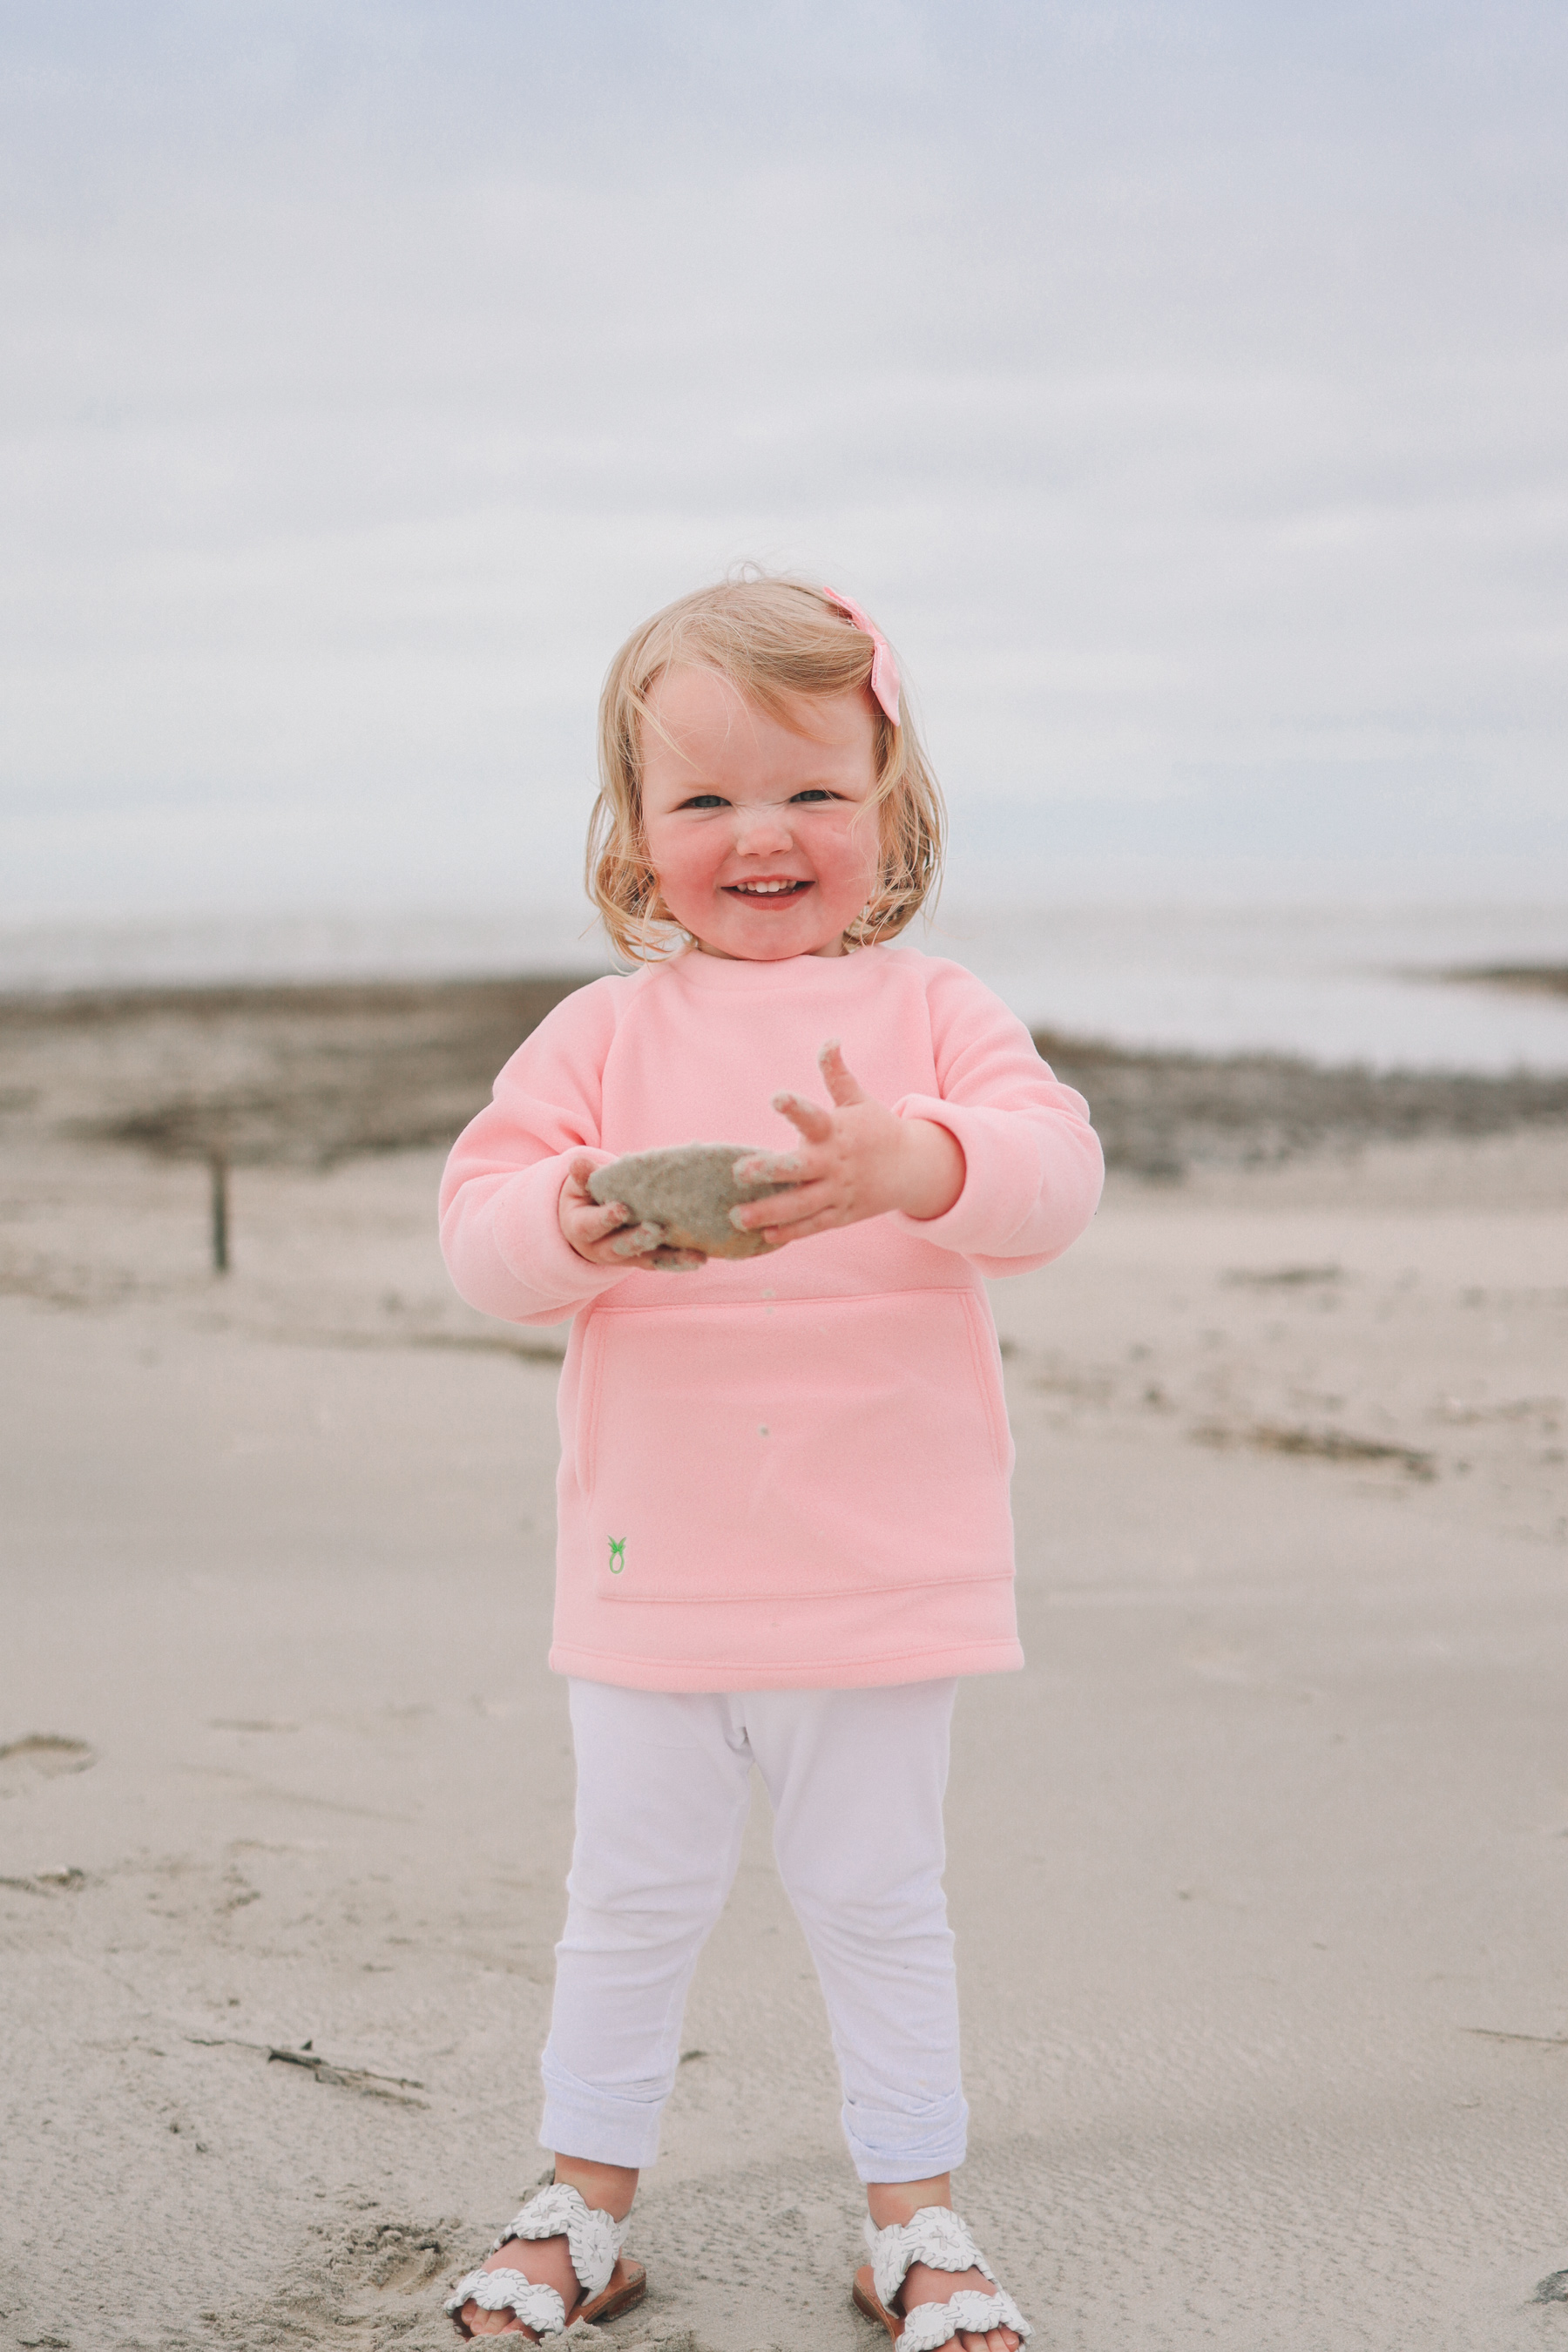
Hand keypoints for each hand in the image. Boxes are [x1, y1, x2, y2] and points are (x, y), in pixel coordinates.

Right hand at [558, 1154, 706, 1271]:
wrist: (589, 1221)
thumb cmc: (587, 1196)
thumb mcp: (580, 1186)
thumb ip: (584, 1177)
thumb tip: (577, 1162)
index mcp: (581, 1228)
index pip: (590, 1225)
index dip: (605, 1218)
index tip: (621, 1209)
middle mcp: (602, 1248)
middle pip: (620, 1247)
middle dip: (638, 1239)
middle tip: (657, 1230)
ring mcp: (625, 1256)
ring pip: (647, 1260)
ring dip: (671, 1259)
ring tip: (695, 1256)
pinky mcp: (644, 1259)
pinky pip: (662, 1262)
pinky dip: (681, 1261)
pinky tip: (700, 1258)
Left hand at [728, 1041, 964, 1247]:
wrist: (914, 1168)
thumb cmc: (877, 1129)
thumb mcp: (859, 1100)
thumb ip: (837, 1074)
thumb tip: (830, 1041)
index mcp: (837, 1131)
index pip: (814, 1117)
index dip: (795, 1107)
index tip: (776, 1097)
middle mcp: (835, 1162)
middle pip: (800, 1168)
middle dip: (769, 1170)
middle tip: (738, 1171)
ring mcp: (839, 1191)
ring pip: (801, 1204)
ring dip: (769, 1211)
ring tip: (737, 1217)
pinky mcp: (841, 1214)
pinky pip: (814, 1225)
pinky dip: (792, 1232)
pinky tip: (765, 1236)